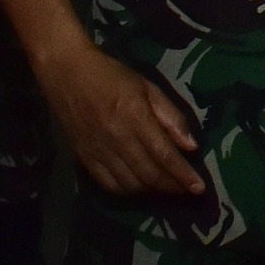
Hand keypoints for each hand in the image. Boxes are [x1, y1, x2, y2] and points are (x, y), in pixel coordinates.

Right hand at [37, 42, 204, 198]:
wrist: (66, 72)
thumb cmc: (112, 75)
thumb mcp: (148, 87)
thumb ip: (171, 116)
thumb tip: (191, 147)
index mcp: (135, 117)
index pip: (164, 155)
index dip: (183, 174)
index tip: (198, 188)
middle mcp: (116, 139)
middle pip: (148, 174)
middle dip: (172, 186)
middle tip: (186, 190)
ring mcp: (98, 151)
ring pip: (129, 184)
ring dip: (151, 191)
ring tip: (166, 188)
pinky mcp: (83, 158)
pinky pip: (107, 184)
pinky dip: (127, 191)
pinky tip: (139, 187)